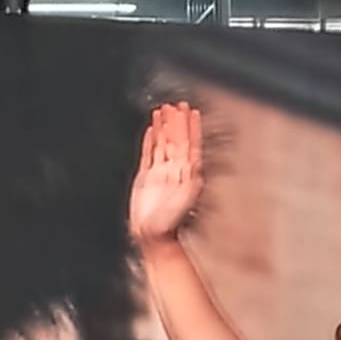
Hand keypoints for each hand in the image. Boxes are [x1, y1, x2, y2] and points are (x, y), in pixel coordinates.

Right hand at [128, 103, 203, 246]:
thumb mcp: (187, 196)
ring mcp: (159, 172)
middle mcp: (174, 170)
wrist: (153, 235)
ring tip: (163, 110)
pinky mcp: (145, 177)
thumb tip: (195, 156)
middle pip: (176, 139)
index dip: (190, 126)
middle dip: (176, 121)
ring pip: (162, 143)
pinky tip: (151, 129)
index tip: (191, 111)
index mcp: (186, 172)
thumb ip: (191, 176)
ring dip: (164, 126)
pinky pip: (148, 153)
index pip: (189, 143)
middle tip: (177, 104)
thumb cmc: (170, 222)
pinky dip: (150, 140)